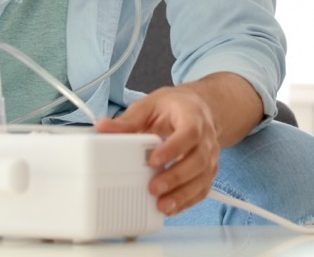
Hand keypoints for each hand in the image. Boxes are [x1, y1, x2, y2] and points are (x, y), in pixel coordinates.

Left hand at [95, 85, 218, 215]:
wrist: (197, 109)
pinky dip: (188, 201)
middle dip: (176, 177)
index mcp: (192, 116)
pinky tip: (171, 207)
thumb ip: (128, 121)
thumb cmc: (174, 107)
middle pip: (198, 160)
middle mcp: (205, 137)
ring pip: (203, 178)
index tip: (153, 160)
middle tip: (153, 188)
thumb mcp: (150, 106)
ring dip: (182, 194)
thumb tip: (103, 128)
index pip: (189, 133)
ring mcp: (210, 155)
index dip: (173, 148)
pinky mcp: (208, 171)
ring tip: (162, 205)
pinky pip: (203, 189)